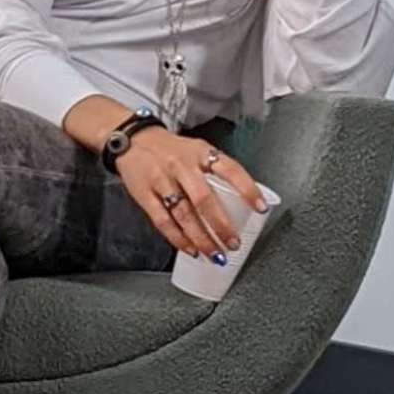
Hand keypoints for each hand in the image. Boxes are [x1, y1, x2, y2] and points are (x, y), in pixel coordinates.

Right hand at [121, 128, 268, 259]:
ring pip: (184, 214)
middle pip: (204, 199)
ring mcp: (162, 181)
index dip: (247, 189)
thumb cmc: (171, 150)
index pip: (230, 169)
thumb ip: (216, 171)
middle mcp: (182, 166)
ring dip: (202, 238)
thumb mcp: (197, 150)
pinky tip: (190, 249)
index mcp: (201, 153)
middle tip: (233, 244)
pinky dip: (178, 238)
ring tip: (215, 255)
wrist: (133, 139)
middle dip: (221, 225)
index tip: (261, 208)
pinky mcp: (145, 195)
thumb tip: (241, 202)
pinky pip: (163, 221)